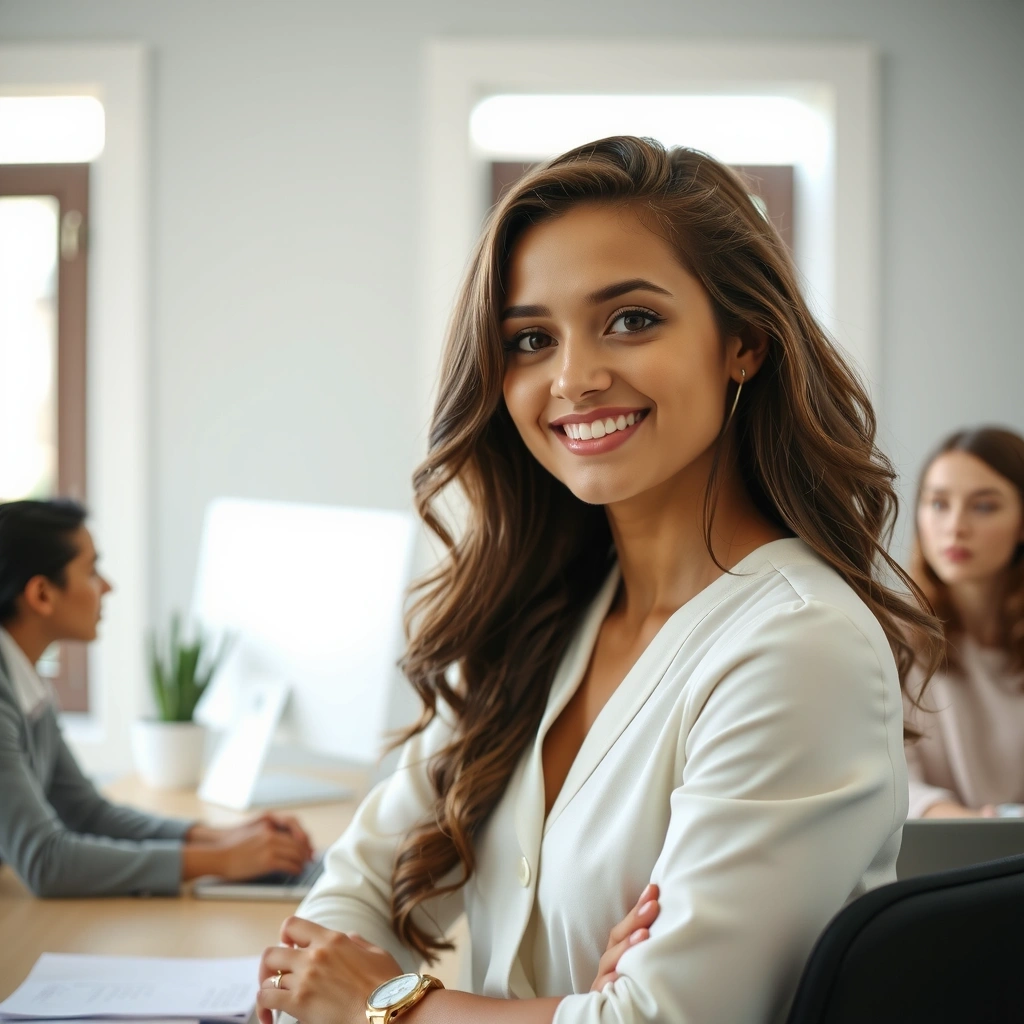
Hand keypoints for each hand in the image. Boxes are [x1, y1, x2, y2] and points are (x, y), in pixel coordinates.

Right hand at [188, 812, 313, 859]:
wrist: (219, 856)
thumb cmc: (234, 848)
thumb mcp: (254, 834)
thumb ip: (269, 836)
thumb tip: (284, 844)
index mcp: (268, 828)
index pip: (294, 833)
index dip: (304, 842)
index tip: (308, 848)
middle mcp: (271, 836)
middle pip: (298, 843)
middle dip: (306, 852)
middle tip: (310, 859)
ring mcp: (270, 848)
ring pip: (296, 854)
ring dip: (302, 861)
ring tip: (303, 866)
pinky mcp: (267, 862)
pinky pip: (289, 865)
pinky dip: (296, 869)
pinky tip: (296, 872)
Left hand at [257, 916, 402, 1023]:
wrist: (387, 1011)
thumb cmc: (388, 987)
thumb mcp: (377, 954)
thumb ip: (357, 943)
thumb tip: (348, 938)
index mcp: (332, 939)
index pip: (293, 925)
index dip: (285, 936)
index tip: (288, 947)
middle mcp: (314, 954)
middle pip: (272, 952)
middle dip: (269, 966)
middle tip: (275, 977)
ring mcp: (305, 978)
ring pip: (268, 979)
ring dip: (270, 989)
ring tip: (274, 1000)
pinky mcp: (299, 1002)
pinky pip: (267, 998)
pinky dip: (264, 1007)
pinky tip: (269, 1017)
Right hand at [591, 883, 660, 991]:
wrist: (618, 1019)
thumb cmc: (635, 989)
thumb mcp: (642, 964)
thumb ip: (649, 943)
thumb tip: (669, 913)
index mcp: (618, 953)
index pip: (626, 926)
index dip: (637, 907)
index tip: (654, 888)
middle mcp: (609, 964)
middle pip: (616, 938)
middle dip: (634, 920)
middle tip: (653, 904)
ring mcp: (604, 982)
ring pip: (610, 961)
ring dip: (626, 946)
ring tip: (644, 934)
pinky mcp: (603, 1001)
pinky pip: (605, 989)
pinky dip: (612, 980)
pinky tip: (621, 973)